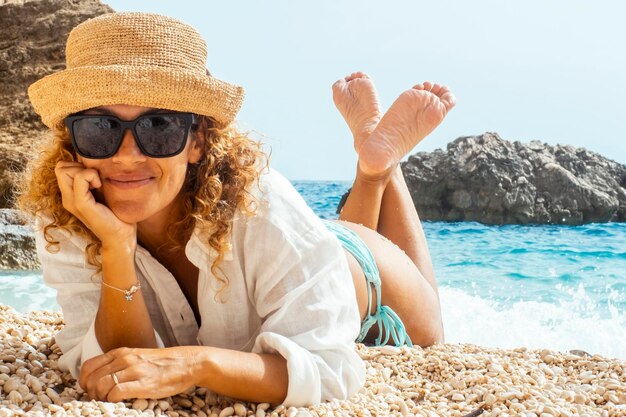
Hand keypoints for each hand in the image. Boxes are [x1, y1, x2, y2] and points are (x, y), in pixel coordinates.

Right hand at [55, 161, 135, 246]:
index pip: (61, 167)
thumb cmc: (116, 213)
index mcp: (70, 194)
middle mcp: (67, 197)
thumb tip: (95, 160)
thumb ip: (93, 179)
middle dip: (79, 166)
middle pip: (60, 167)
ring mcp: (72, 201)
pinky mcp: (81, 204)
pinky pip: (79, 178)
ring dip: (85, 171)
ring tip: (98, 184)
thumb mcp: (102, 191)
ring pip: (64, 170)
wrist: (121, 235)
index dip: (78, 165)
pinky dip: (91, 176)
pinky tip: (100, 187)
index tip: (94, 176)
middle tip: (95, 180)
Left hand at [79, 346, 198, 401]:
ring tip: (108, 401)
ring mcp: (134, 371)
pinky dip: (112, 400)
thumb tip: (101, 377)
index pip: (88, 366)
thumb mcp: (138, 357)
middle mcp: (125, 359)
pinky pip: (116, 393)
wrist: (187, 363)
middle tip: (99, 399)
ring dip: (100, 398)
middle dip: (90, 393)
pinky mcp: (144, 383)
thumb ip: (120, 363)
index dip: (83, 381)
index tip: (89, 390)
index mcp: (121, 353)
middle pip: (92, 378)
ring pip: (101, 385)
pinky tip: (120, 401)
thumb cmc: (163, 364)